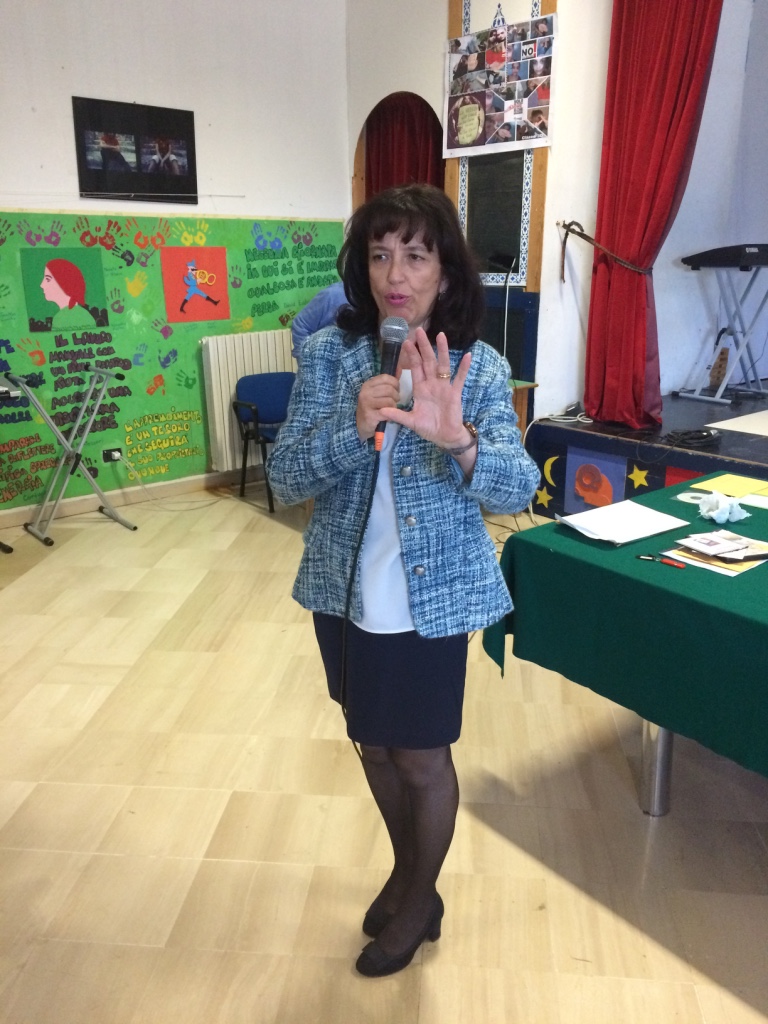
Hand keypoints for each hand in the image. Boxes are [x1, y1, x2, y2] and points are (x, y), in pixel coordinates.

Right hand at [356, 372, 400, 440]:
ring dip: (394, 406)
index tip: (396, 390)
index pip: (385, 377)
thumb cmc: (373, 407)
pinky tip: (388, 415)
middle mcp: (365, 392)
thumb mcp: (377, 393)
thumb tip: (400, 369)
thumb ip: (387, 383)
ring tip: (391, 409)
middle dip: (396, 396)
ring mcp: (366, 404)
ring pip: (390, 400)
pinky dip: (391, 414)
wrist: (362, 425)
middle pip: (389, 389)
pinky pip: (387, 411)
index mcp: (368, 385)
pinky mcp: (369, 415)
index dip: (395, 383)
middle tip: (395, 401)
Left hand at [379, 329, 470, 448]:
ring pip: (443, 365)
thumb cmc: (428, 428)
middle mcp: (432, 384)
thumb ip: (397, 415)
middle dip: (424, 347)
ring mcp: (444, 387)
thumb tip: (380, 411)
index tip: (406, 342)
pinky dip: (463, 368)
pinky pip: (459, 378)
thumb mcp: (411, 421)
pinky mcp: (455, 393)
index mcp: (421, 389)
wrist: (444, 437)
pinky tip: (467, 356)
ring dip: (442, 350)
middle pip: (427, 361)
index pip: (415, 368)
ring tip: (441, 335)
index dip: (411, 355)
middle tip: (419, 331)